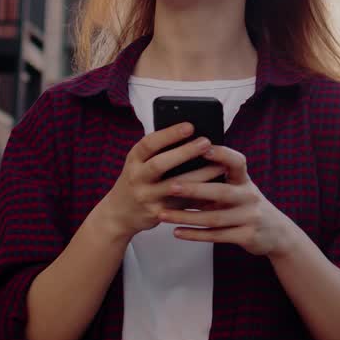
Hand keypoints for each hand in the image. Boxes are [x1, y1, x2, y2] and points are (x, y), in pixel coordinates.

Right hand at [98, 123, 226, 240]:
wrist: (119, 213)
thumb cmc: (138, 179)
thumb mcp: (139, 163)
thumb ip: (159, 151)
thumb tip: (193, 135)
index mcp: (133, 159)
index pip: (149, 143)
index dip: (169, 134)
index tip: (190, 126)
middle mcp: (136, 178)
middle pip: (159, 164)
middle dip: (184, 153)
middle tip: (206, 142)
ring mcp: (146, 197)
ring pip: (175, 187)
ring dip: (199, 176)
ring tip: (220, 166)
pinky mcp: (157, 214)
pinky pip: (181, 205)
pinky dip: (199, 197)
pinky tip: (216, 190)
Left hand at [159, 145, 296, 256]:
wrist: (277, 233)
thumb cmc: (246, 206)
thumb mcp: (239, 189)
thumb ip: (217, 180)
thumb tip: (182, 166)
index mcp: (245, 181)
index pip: (237, 162)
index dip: (221, 154)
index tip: (202, 148)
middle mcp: (249, 196)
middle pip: (221, 192)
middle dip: (194, 189)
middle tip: (170, 186)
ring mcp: (249, 217)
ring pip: (214, 217)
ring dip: (186, 216)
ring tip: (163, 214)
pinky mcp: (246, 236)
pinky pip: (216, 235)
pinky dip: (195, 234)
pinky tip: (177, 232)